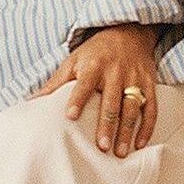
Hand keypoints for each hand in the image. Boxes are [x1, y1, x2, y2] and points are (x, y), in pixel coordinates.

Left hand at [30, 23, 160, 156]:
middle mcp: (115, 72)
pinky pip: (151, 108)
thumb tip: (32, 102)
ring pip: (132, 107)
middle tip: (102, 146)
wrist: (128, 32)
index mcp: (94, 65)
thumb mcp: (73, 60)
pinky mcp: (148, 84)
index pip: (84, 84)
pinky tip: (140, 144)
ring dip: (126, 131)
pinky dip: (147, 127)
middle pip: (111, 101)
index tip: (71, 116)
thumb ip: (56, 83)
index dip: (77, 99)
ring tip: (119, 152)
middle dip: (107, 125)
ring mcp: (134, 79)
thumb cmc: (95, 52)